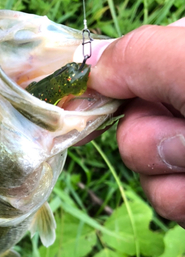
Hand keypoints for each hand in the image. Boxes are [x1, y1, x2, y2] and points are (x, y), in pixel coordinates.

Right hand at [79, 19, 184, 225]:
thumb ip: (137, 55)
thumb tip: (87, 63)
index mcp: (180, 62)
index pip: (121, 73)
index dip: (100, 90)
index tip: (81, 103)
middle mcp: (181, 105)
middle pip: (128, 129)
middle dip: (150, 138)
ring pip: (143, 170)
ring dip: (169, 173)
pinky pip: (165, 202)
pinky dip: (182, 199)